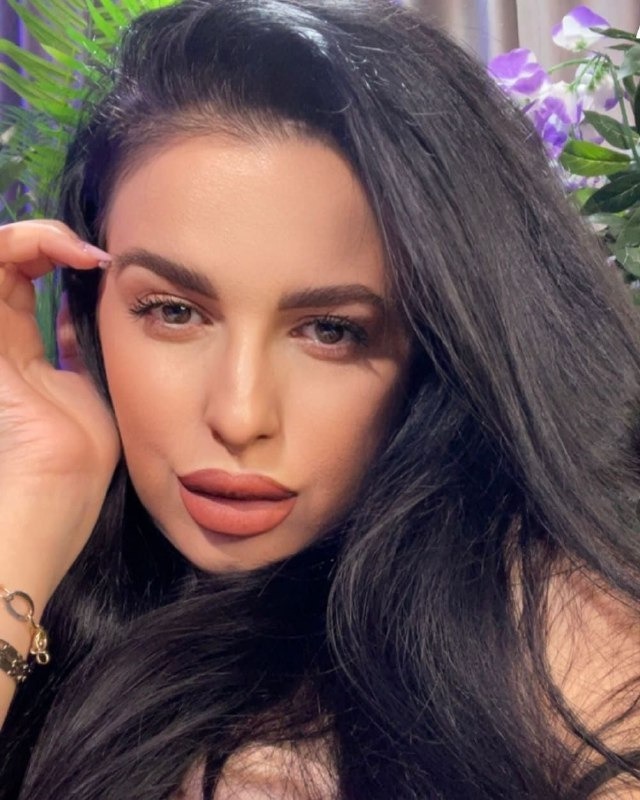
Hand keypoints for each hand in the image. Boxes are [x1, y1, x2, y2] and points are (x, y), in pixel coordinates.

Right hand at [0, 221, 119, 602]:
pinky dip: (20, 243)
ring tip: (74, 246)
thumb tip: (74, 317)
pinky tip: (62, 249)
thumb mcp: (85, 397)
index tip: (101, 265)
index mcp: (17, 360)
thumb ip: (72, 354)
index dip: (53, 260)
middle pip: (2, 264)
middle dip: (44, 241)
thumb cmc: (72, 468)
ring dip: (31, 236)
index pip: (18, 284)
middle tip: (91, 252)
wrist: (50, 506)